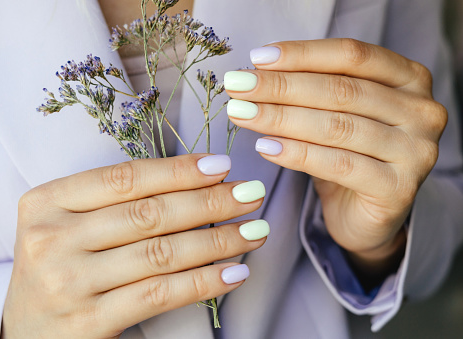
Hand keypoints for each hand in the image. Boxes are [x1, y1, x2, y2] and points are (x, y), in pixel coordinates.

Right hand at [2, 154, 266, 338]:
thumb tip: (194, 181)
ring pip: (161, 253)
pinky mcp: (88, 323)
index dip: (179, 170)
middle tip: (251, 194)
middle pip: (148, 213)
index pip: (125, 178)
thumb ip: (113, 202)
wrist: (26, 332)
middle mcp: (51, 239)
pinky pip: (160, 295)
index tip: (222, 166)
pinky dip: (204, 282)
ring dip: (218, 241)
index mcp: (46, 202)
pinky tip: (235, 272)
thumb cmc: (59, 268)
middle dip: (210, 202)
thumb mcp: (69, 225)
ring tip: (255, 232)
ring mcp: (68, 283)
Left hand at [224, 39, 446, 280]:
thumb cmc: (349, 156)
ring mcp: (416, 152)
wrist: (367, 216)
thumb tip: (257, 72)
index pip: (351, 56)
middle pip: (341, 91)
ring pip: (337, 127)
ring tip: (242, 114)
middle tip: (238, 87)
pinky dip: (297, 154)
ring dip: (281, 118)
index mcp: (410, 79)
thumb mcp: (336, 115)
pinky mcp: (398, 189)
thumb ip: (312, 91)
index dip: (301, 55)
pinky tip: (265, 146)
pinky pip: (338, 165)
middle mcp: (422, 111)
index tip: (256, 58)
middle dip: (281, 87)